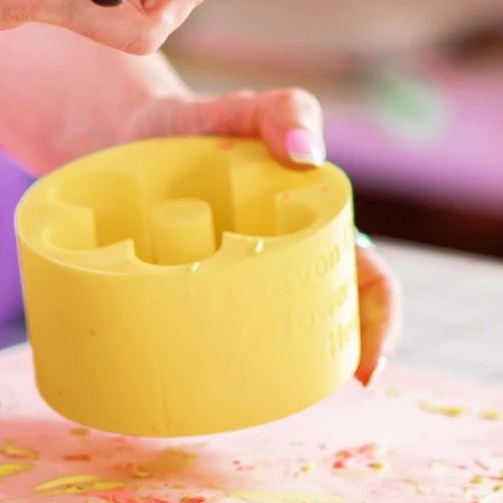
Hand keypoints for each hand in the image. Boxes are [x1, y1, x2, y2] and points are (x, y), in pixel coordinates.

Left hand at [120, 84, 401, 381]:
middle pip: (324, 323)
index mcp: (314, 228)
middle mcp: (281, 264)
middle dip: (325, 363)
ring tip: (240, 392)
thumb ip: (281, 111)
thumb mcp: (241, 111)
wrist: (123, 136)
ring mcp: (233, 285)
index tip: (366, 369)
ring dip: (265, 373)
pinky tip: (179, 383)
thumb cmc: (199, 126)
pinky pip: (204, 338)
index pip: (367, 282)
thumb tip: (306, 152)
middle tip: (302, 389)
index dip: (379, 325)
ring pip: (266, 340)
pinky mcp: (184, 297)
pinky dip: (201, 364)